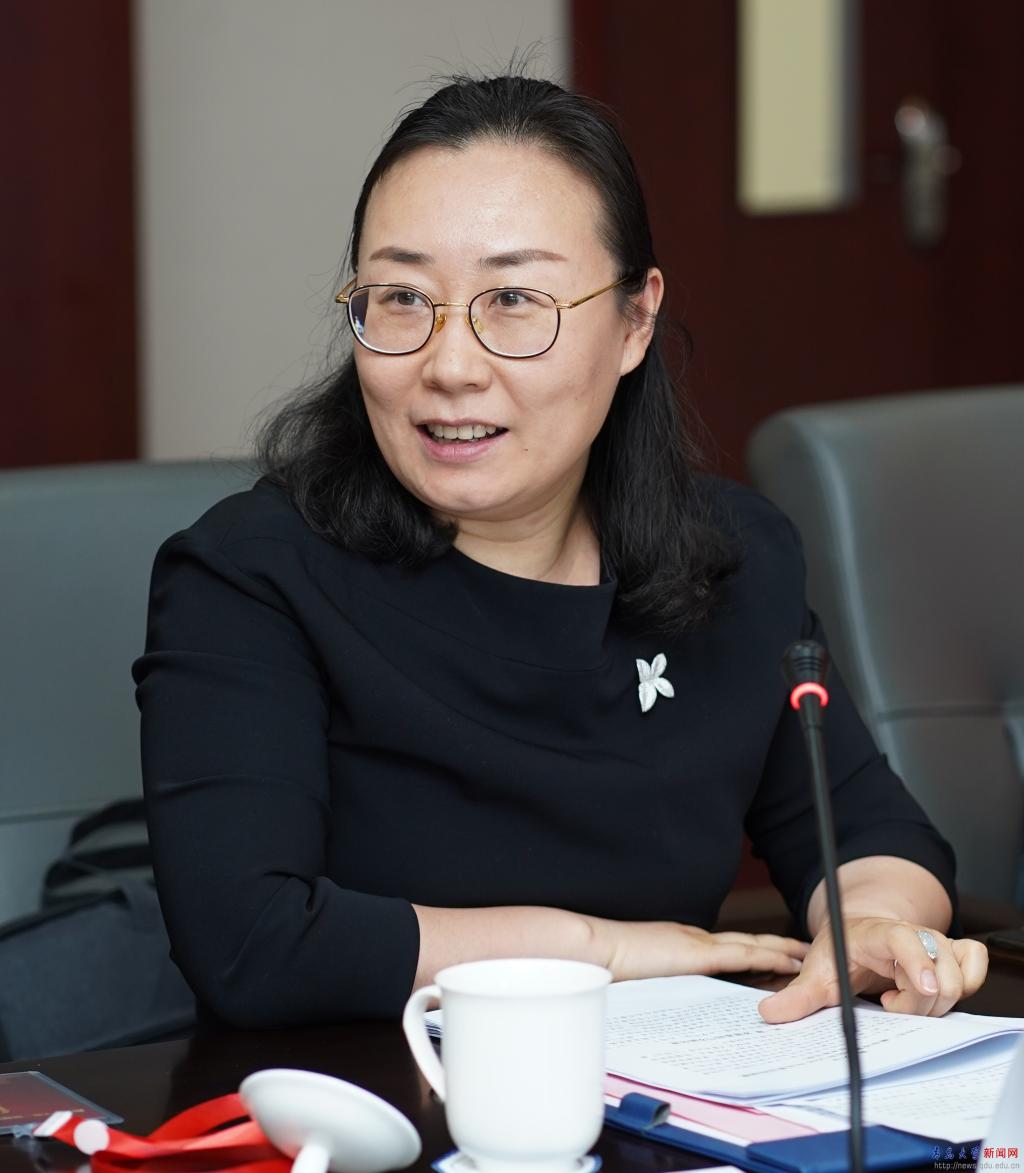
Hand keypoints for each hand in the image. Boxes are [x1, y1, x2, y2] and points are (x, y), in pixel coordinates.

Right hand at [588, 917, 807, 982]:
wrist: (597, 949)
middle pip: (745, 942)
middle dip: (775, 946)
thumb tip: (672, 999)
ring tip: (806, 956)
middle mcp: (695, 939)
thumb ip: (664, 979)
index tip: (772, 955)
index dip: (752, 949)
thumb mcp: (644, 974)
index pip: (726, 948)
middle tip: (802, 951)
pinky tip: (789, 962)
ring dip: (780, 950)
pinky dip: (769, 957)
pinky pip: (744, 955)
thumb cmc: (611, 966)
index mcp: (682, 944)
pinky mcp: (700, 953)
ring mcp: (699, 943)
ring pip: (751, 946)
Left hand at [758, 916, 988, 1022]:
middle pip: (936, 976)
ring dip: (935, 1002)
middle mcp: (913, 934)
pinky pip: (976, 965)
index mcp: (879, 934)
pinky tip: (931, 991)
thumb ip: (798, 995)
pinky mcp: (954, 952)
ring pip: (957, 980)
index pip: (903, 939)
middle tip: (889, 1005)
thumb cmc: (842, 950)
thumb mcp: (818, 971)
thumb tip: (768, 1013)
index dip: (914, 961)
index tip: (915, 985)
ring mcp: (936, 943)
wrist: (861, 931)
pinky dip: (965, 984)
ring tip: (903, 998)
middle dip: (917, 1005)